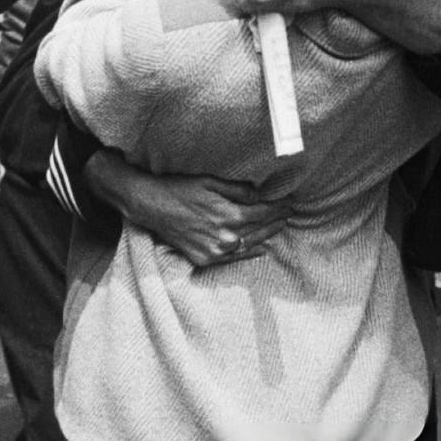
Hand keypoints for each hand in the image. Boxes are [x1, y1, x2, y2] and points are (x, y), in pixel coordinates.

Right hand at [87, 152, 290, 263]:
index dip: (279, 207)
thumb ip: (239, 190)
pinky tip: (259, 247)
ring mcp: (215, 252)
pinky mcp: (204, 259)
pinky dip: (248, 252)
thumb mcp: (211, 181)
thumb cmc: (180, 189)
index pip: (264, 213)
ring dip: (267, 236)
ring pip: (250, 245)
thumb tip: (259, 196)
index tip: (290, 202)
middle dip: (277, 220)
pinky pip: (233, 258)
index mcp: (230, 216)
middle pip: (260, 230)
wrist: (151, 206)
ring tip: (279, 227)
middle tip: (290, 213)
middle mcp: (226, 238)